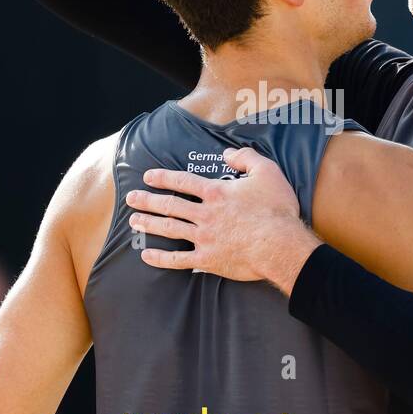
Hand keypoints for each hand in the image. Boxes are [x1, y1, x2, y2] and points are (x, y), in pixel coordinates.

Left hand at [125, 146, 320, 292]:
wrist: (281, 245)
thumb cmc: (276, 209)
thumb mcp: (267, 171)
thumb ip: (246, 158)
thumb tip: (228, 153)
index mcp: (216, 192)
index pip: (183, 182)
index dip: (163, 178)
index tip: (148, 177)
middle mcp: (205, 213)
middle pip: (170, 205)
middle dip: (148, 201)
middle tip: (131, 199)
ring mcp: (204, 238)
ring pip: (169, 229)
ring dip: (149, 224)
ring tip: (134, 221)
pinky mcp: (208, 259)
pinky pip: (178, 260)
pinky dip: (161, 259)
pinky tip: (146, 256)